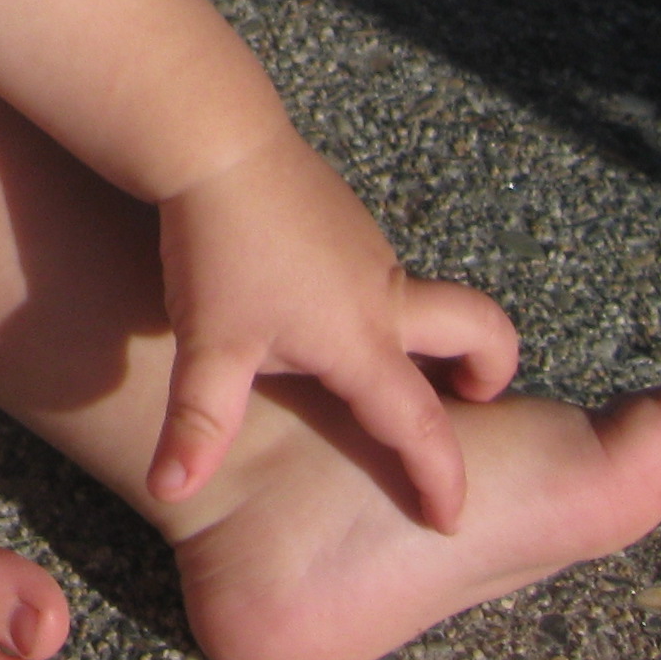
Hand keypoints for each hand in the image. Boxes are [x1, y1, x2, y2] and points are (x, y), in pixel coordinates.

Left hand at [149, 136, 518, 531]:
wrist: (214, 140)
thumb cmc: (216, 248)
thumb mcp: (206, 345)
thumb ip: (197, 424)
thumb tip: (169, 491)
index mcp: (361, 340)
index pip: (420, 425)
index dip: (440, 478)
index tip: (449, 519)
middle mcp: (383, 295)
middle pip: (482, 328)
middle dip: (491, 369)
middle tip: (465, 402)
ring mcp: (368, 250)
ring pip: (425, 299)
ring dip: (425, 337)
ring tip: (374, 372)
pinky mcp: (345, 220)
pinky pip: (384, 273)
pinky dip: (380, 304)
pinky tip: (314, 310)